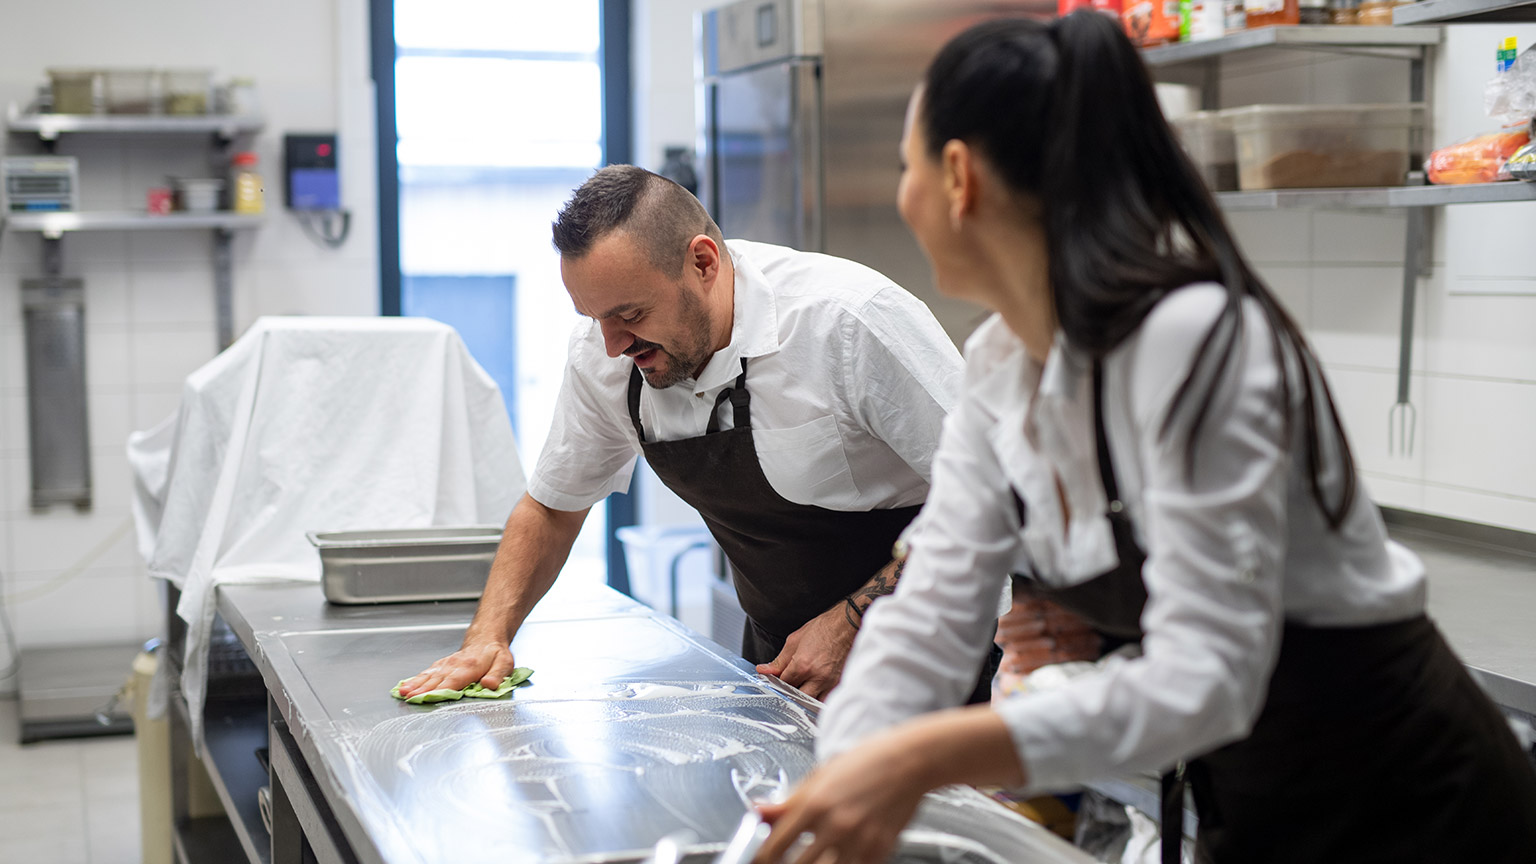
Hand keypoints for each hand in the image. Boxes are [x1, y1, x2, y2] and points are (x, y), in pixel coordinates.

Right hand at [395, 641, 514, 698]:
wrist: (486, 638)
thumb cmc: (495, 654)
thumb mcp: (504, 664)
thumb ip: (497, 675)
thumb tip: (489, 684)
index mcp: (469, 667)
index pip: (452, 681)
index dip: (439, 690)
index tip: (427, 697)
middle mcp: (454, 665)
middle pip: (436, 679)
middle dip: (422, 689)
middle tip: (408, 698)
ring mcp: (446, 664)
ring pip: (429, 675)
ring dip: (415, 684)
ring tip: (403, 692)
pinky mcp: (441, 665)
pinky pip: (427, 672)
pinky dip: (415, 679)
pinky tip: (406, 685)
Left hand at [751, 731, 929, 863]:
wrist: (909, 762)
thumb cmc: (866, 762)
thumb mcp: (819, 776)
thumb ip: (786, 801)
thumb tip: (759, 812)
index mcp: (814, 804)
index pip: (775, 847)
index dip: (762, 857)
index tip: (761, 858)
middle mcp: (835, 825)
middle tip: (788, 858)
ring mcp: (858, 841)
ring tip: (815, 855)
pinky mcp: (878, 851)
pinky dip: (844, 863)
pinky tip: (841, 853)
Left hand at [755, 603, 856, 699]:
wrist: (848, 626)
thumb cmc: (823, 629)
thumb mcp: (795, 641)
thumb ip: (779, 660)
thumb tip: (763, 670)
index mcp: (803, 666)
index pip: (783, 684)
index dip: (777, 683)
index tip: (776, 680)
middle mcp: (817, 678)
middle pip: (797, 698)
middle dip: (790, 694)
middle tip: (788, 686)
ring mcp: (830, 683)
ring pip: (812, 703)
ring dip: (804, 699)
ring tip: (801, 689)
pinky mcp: (839, 684)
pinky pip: (825, 701)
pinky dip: (818, 700)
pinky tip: (814, 693)